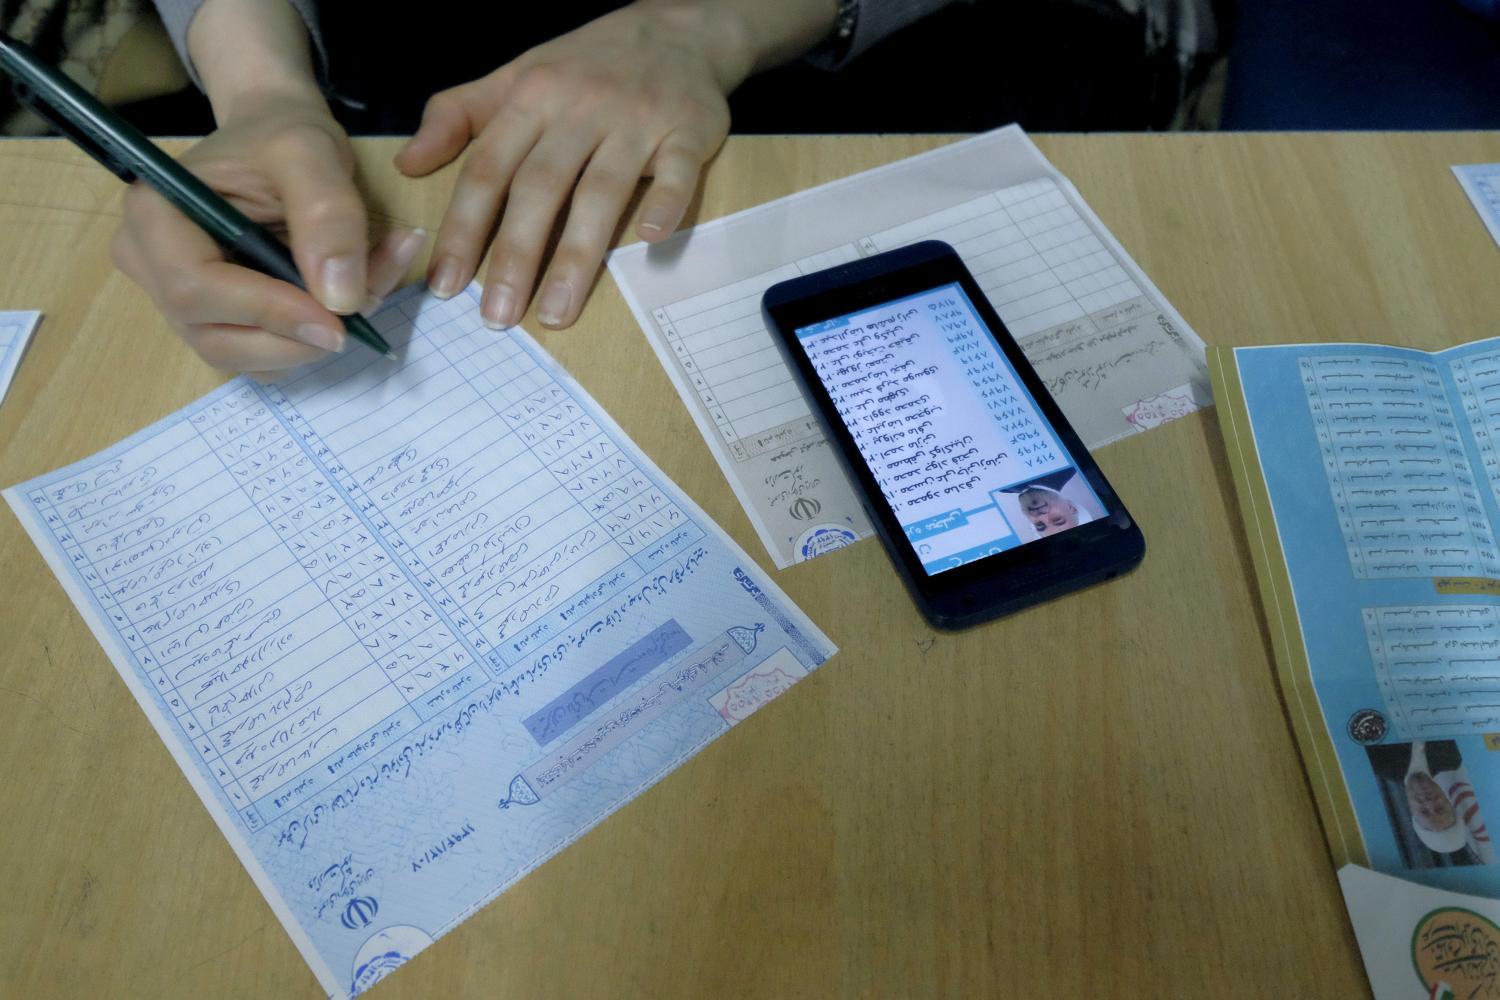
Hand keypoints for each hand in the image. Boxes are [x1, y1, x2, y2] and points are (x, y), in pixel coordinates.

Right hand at [111, 95, 425, 372]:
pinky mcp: (219, 322)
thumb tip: (339, 299)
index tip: (338, 317)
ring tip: (371, 285)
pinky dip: (313, 340)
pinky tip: (350, 297)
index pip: (194, 289)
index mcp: (154, 218)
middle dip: (298, 335)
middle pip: (217, 337)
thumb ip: (327, 215)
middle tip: (370, 300)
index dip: (268, 313)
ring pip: (247, 357)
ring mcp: (180, 302)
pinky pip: (267, 355)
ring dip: (315, 340)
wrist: (278, 135)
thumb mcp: (311, 151)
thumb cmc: (282, 133)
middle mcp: (152, 266)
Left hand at [395, 1, 749, 329]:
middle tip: (498, 316)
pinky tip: (652, 241)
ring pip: (602, 191)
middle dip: (515, 256)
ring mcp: (636, 120)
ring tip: (557, 312)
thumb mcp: (515, 76)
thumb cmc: (585, 65)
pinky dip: (666, 203)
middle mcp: (579, 108)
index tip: (445, 285)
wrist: (673, 30)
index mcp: (531, 99)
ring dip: (577, 255)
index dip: (463, 229)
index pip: (488, 170)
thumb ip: (457, 117)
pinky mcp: (687, 130)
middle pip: (541, 188)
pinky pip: (677, 171)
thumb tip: (407, 164)